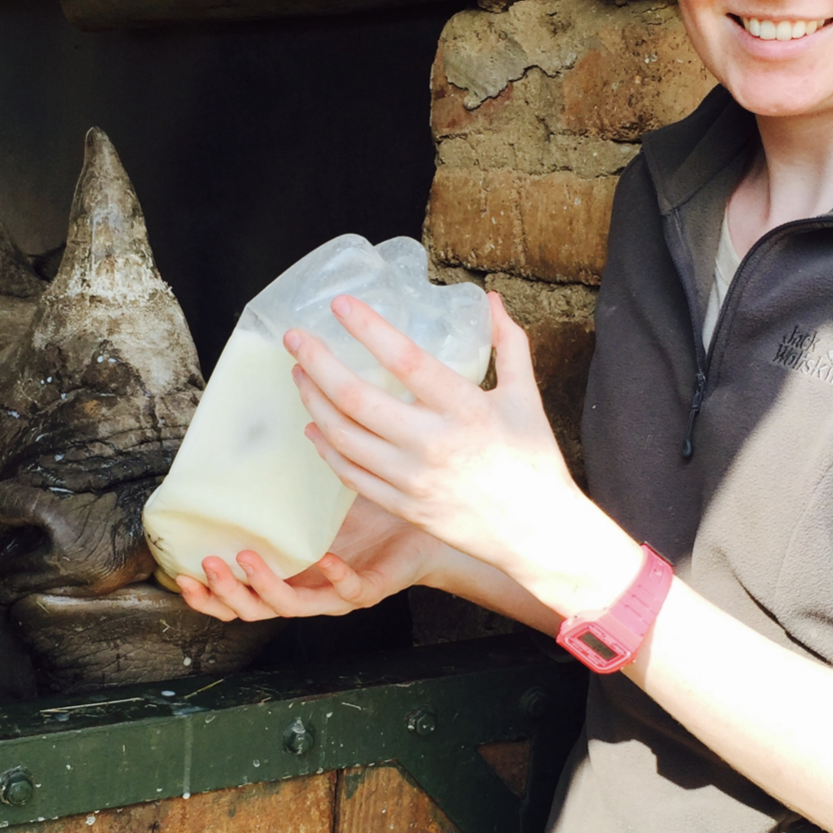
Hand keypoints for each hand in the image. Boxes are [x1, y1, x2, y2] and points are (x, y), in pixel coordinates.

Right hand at [174, 494, 444, 623]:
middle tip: (207, 564)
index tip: (180, 573)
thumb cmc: (365, 515)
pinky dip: (336, 578)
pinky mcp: (369, 589)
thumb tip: (246, 439)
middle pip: (254, 610)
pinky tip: (325, 561)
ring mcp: (335, 595)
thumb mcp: (314, 500)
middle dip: (226, 593)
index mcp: (286, 575)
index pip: (238, 598)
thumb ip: (281, 486)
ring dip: (265, 587)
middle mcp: (305, 591)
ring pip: (292, 607)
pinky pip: (349, 592)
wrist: (418, 526)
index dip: (207, 595)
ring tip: (245, 559)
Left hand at [286, 291, 642, 619]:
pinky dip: (327, 447)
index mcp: (464, 408)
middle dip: (317, 363)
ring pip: (344, 436)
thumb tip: (492, 300)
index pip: (404, 359)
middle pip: (356, 398)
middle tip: (295, 339)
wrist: (537, 532)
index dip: (367, 328)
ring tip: (300, 375)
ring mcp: (413, 479)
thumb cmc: (534, 461)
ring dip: (314, 401)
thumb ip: (508, 344)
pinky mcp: (403, 507)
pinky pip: (351, 474)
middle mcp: (432, 443)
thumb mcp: (526, 396)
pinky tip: (315, 425)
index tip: (340, 305)